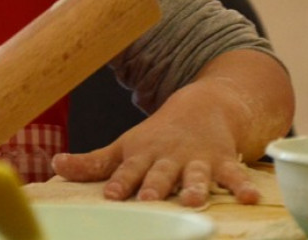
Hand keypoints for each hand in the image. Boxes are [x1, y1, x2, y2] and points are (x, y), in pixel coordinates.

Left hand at [52, 95, 257, 206]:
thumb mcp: (124, 146)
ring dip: (195, 187)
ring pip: (196, 175)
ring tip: (193, 202)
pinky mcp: (222, 160)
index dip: (119, 182)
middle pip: (160, 173)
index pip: (127, 170)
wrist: (201, 104)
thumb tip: (55, 164)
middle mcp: (168, 157)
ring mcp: (196, 158)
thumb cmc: (156, 136)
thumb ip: (93, 163)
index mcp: (142, 155)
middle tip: (148, 200)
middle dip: (154, 186)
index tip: (110, 194)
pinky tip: (252, 199)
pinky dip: (243, 186)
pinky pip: (234, 174)